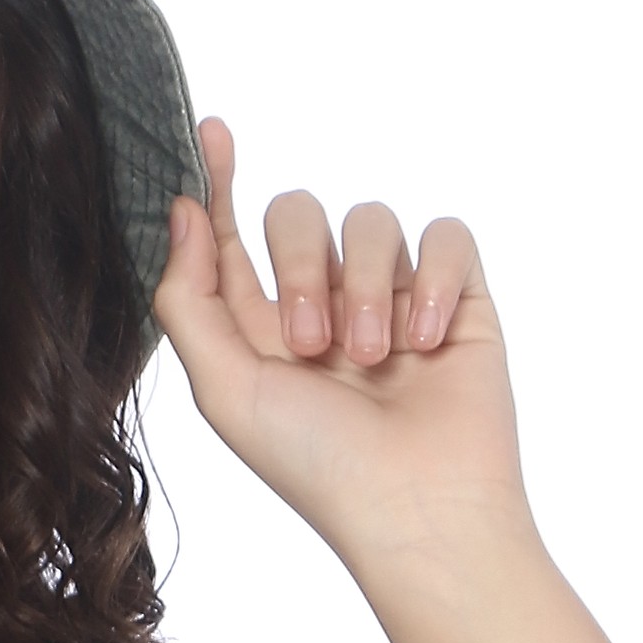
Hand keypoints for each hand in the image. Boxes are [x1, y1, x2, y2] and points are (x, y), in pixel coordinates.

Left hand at [152, 121, 529, 573]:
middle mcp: (328, 307)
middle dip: (301, 265)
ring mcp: (396, 299)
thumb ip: (189, 300)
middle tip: (312, 343)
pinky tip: (425, 342)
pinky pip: (446, 236)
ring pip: (373, 221)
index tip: (211, 133)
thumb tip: (182, 210)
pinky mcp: (460, 299)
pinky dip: (433, 282)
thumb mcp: (225, 391)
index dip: (219, 183)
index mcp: (262, 331)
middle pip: (299, 213)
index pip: (233, 239)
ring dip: (368, 289)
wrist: (419, 508)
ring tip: (374, 361)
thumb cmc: (319, 467)